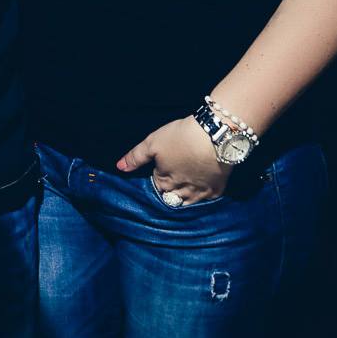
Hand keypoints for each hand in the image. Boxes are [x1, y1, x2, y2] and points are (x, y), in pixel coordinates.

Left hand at [116, 117, 230, 203]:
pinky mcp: (217, 189)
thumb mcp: (152, 143)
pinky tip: (203, 190)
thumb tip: (119, 168)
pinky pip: (208, 199)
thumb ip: (135, 156)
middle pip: (172, 197)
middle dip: (170, 191)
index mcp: (164, 181)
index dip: (158, 178)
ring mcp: (200, 192)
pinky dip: (204, 196)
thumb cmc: (181, 137)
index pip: (157, 187)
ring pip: (189, 202)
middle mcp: (181, 191)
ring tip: (185, 187)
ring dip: (185, 196)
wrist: (215, 135)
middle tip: (173, 180)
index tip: (160, 171)